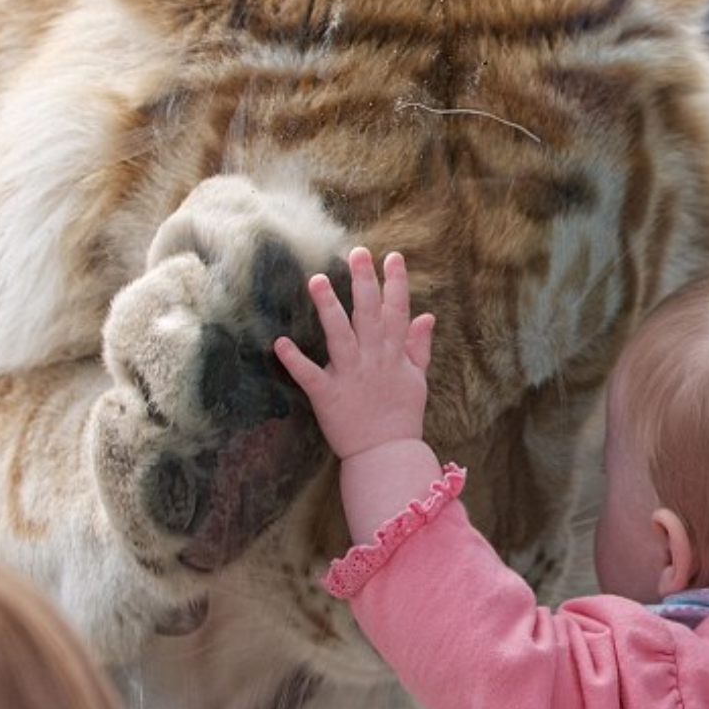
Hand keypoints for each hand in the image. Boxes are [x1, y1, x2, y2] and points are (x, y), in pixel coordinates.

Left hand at [274, 247, 433, 460]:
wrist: (387, 455)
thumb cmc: (402, 415)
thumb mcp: (417, 378)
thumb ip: (418, 345)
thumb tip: (428, 315)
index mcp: (393, 354)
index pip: (397, 311)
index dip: (396, 283)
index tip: (392, 257)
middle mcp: (373, 359)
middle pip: (368, 314)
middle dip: (363, 282)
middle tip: (356, 253)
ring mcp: (350, 376)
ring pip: (340, 335)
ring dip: (328, 308)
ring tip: (317, 280)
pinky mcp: (328, 395)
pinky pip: (309, 375)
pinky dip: (295, 361)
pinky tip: (280, 343)